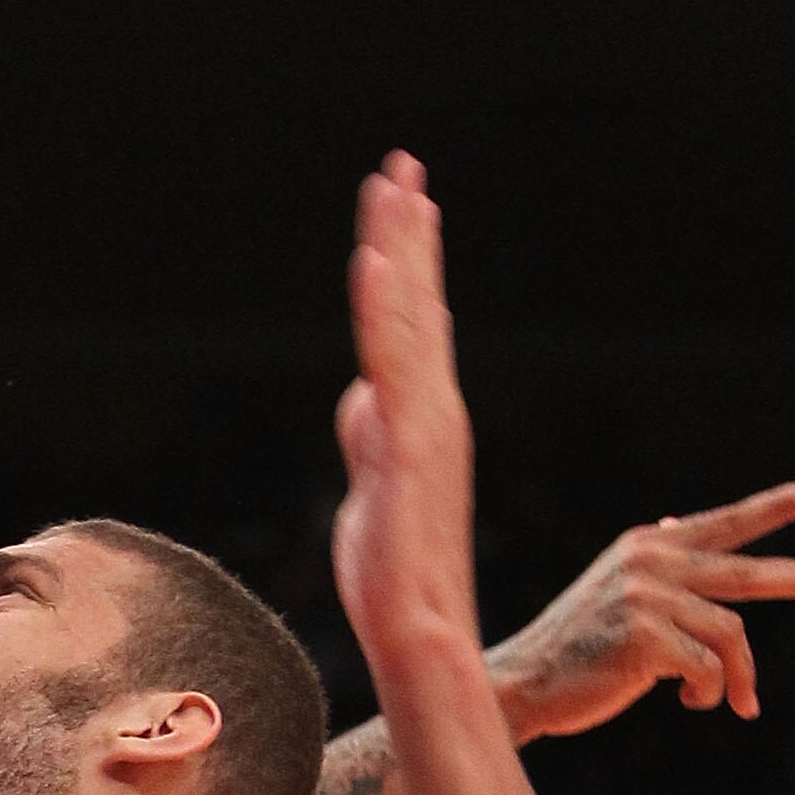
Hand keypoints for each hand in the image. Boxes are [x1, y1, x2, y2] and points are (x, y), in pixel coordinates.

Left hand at [331, 155, 478, 682]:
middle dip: (408, 229)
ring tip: (392, 186)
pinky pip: (392, 367)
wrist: (418, 631)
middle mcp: (432, 408)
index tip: (407, 200)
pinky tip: (375, 266)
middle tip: (401, 162)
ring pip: (408, 320)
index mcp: (424, 415)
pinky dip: (384, 314)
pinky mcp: (406, 447)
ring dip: (399, 250)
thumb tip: (362, 396)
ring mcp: (423, 424)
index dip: (411, 259)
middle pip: (417, 302)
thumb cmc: (396, 572)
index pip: (417, 320)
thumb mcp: (371, 485)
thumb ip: (370, 434)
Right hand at [491, 484, 794, 739]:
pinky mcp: (646, 636)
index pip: (726, 522)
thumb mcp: (617, 589)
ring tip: (730, 705)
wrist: (524, 683)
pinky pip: (707, 669)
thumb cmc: (576, 648)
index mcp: (649, 545)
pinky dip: (709, 693)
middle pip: (750, 571)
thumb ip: (657, 563)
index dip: (776, 507)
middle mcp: (652, 561)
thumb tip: (678, 524)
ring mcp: (648, 596)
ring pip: (731, 636)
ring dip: (736, 679)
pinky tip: (687, 703)